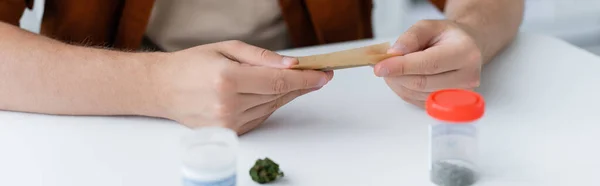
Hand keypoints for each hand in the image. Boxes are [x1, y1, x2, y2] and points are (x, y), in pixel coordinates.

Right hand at [149, 40, 332, 133]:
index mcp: (227, 79)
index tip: (324, 74)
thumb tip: (291, 64)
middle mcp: (228, 104)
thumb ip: (262, 57)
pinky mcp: (229, 132)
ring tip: (291, 80)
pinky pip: (260, 116)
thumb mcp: (227, 48)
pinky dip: (269, 103)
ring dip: (285, 94)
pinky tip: (270, 92)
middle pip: (278, 95)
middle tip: (316, 74)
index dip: (306, 79)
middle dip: (301, 84)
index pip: (278, 82)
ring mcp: (228, 122)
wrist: (162, 88)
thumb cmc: (192, 64)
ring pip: (271, 107)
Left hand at [374, 20, 481, 107]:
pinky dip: (404, 90)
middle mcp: (467, 77)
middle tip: (381, 66)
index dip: (402, 67)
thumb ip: (411, 37)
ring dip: (398, 83)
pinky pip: (417, 101)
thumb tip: (394, 53)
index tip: (380, 66)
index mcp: (465, 53)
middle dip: (396, 75)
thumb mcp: (428, 26)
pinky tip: (402, 77)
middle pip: (422, 83)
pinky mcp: (448, 105)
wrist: (466, 48)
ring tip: (393, 68)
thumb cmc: (447, 37)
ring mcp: (459, 94)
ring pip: (417, 94)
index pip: (429, 64)